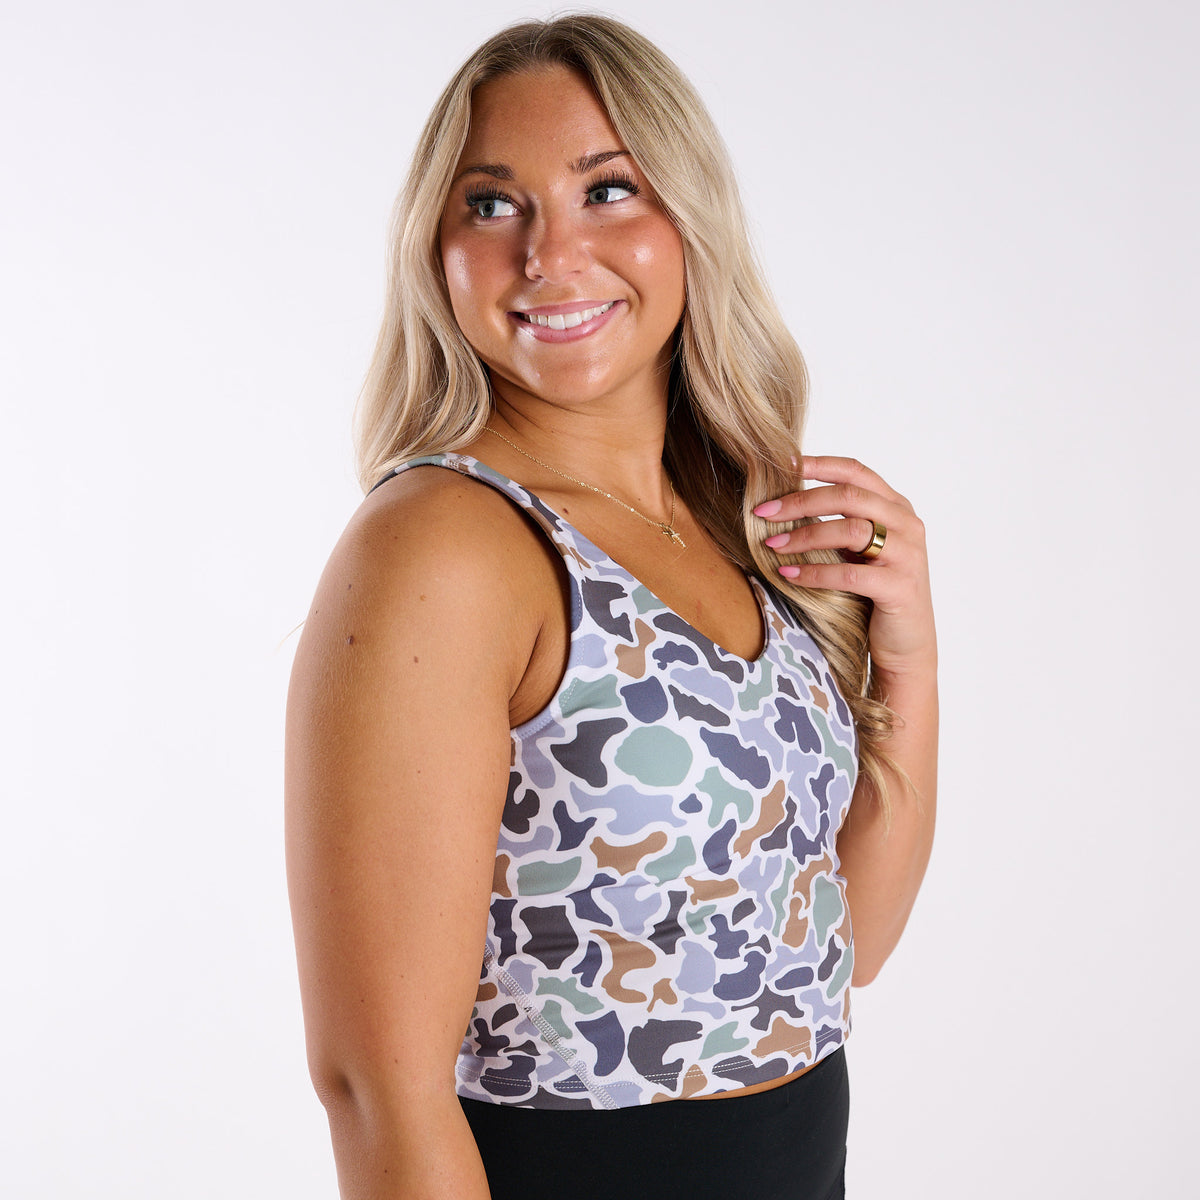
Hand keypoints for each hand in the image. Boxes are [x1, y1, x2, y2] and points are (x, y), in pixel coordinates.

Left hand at [753, 455, 935, 675]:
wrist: (906, 643)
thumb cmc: (874, 593)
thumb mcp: (860, 550)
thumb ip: (840, 523)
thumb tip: (784, 503)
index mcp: (897, 507)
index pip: (856, 472)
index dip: (819, 464)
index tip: (782, 465)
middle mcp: (907, 524)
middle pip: (848, 497)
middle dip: (800, 502)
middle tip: (764, 512)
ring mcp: (907, 554)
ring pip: (850, 530)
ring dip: (804, 536)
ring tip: (772, 545)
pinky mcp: (900, 587)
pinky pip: (850, 573)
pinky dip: (815, 572)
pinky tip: (788, 575)